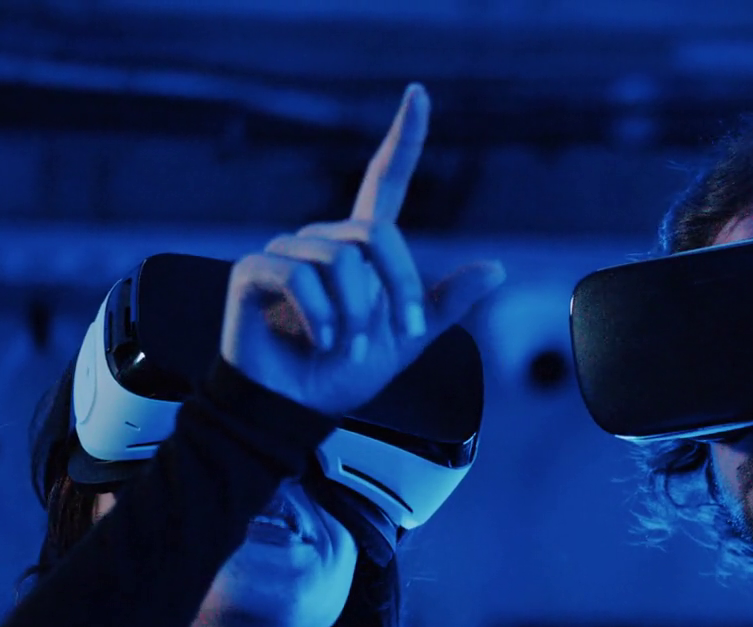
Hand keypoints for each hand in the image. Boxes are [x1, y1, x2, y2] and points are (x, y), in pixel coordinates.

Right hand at [219, 83, 504, 416]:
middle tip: (393, 336)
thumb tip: (498, 269)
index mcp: (360, 248)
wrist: (298, 407)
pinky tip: (318, 341)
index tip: (419, 94)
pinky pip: (303, 279)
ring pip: (343, 261)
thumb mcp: (409, 338)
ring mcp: (286, 251)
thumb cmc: (343, 373)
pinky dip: (322, 318)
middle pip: (378, 235)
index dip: (405, 138)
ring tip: (345, 345)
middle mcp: (323, 240)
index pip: (384, 180)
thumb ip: (446, 303)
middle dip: (398, 291)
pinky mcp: (254, 269)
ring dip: (358, 315)